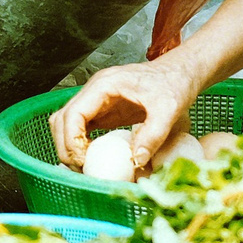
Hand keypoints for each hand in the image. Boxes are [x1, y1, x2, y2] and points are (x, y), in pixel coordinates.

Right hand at [49, 57, 202, 175]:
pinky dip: (80, 145)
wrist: (180, 73)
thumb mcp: (168, 109)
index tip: (83, 161)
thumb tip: (136, 161)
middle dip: (66, 147)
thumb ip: (153, 135)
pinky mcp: (103, 111)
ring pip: (66, 124)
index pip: (73, 113)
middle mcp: (94, 91)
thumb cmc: (174, 83)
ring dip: (69, 146)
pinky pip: (80, 128)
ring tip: (85, 167)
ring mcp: (97, 101)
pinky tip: (92, 159)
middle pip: (62, 120)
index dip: (71, 140)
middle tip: (82, 170)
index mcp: (104, 85)